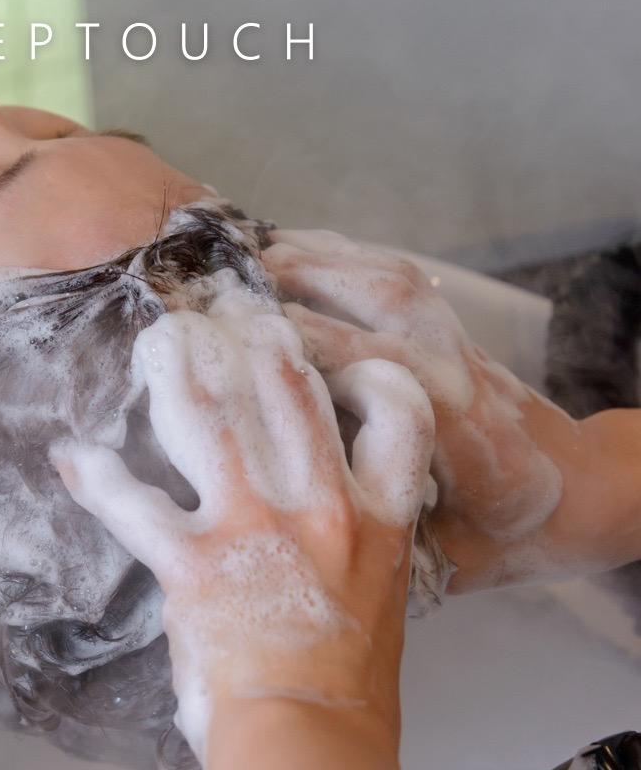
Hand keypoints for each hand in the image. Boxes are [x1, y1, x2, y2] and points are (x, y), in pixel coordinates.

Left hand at [52, 288, 433, 767]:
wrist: (309, 739)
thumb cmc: (346, 675)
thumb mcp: (379, 584)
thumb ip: (359, 520)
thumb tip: (326, 472)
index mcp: (373, 515)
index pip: (397, 416)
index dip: (369, 374)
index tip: (335, 361)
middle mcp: (319, 506)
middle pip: (288, 390)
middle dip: (253, 338)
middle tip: (225, 312)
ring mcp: (254, 527)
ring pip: (212, 417)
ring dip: (179, 368)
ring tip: (162, 337)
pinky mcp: (194, 562)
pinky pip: (134, 505)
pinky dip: (97, 478)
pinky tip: (72, 455)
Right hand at [262, 229, 593, 589]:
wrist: (574, 489)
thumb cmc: (501, 532)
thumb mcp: (447, 559)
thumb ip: (379, 535)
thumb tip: (291, 514)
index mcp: (460, 431)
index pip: (379, 372)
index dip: (312, 349)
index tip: (244, 342)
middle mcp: (458, 369)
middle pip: (383, 303)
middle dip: (304, 284)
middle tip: (232, 283)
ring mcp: (456, 336)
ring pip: (385, 276)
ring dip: (317, 258)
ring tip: (252, 254)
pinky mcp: (447, 320)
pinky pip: (389, 270)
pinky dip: (338, 252)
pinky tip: (292, 247)